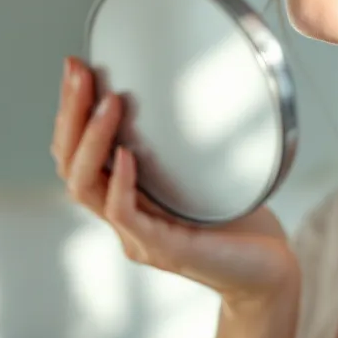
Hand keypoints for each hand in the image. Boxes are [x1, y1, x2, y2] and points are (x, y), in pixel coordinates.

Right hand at [52, 56, 299, 303]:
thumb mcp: (202, 168)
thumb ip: (179, 139)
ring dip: (93, 140)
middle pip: (70, 165)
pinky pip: (125, 215)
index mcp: (127, 195)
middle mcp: (124, 217)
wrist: (268, 270)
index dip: (70, 110)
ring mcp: (138, 236)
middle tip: (79, 73)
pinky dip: (121, 182)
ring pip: (87, 189)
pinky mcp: (164, 250)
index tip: (76, 67)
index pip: (77, 152)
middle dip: (71, 114)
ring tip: (107, 102)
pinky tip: (128, 154)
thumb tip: (179, 78)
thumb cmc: (238, 218)